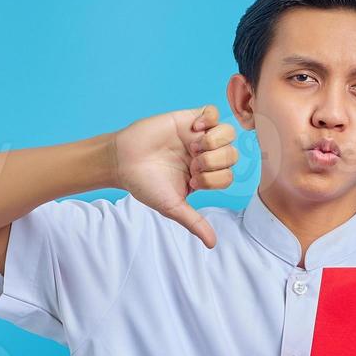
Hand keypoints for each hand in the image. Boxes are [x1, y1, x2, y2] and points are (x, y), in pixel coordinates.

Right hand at [112, 104, 237, 247]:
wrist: (122, 161)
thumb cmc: (145, 184)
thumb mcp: (172, 207)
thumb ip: (194, 222)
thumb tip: (212, 244)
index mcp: (204, 176)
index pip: (228, 176)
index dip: (215, 179)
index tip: (193, 181)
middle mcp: (205, 156)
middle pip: (233, 155)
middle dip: (215, 162)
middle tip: (193, 164)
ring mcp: (198, 136)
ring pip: (229, 133)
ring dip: (215, 141)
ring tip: (195, 145)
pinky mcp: (188, 119)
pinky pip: (213, 111)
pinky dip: (209, 120)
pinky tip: (193, 129)